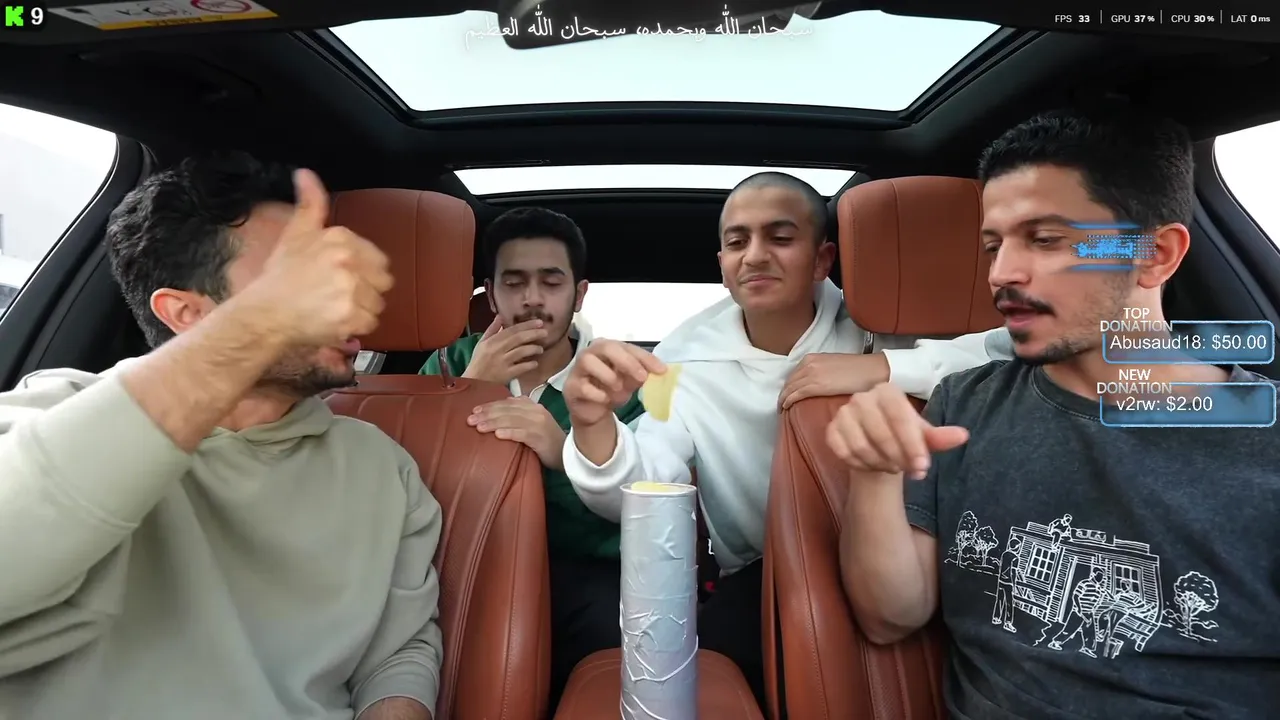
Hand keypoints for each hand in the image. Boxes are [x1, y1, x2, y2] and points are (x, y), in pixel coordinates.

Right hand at [240, 168, 393, 346]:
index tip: (340, 278)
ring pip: (377, 304)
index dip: (363, 272)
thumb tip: (305, 172)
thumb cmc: (281, 276)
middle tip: (337, 295)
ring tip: (333, 308)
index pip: (379, 260)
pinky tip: (333, 322)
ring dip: (360, 310)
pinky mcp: (350, 316)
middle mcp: (347, 260)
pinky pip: (370, 323)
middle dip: (365, 290)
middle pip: (383, 282)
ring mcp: (350, 289)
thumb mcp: (296, 234)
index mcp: (340, 238)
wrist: (264, 313)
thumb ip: (310, 204)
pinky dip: (354, 327)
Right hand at [461, 317, 548, 384]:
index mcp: (492, 341)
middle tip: (545, 332)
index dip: (527, 325)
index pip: (512, 330)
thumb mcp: (482, 343)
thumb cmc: (478, 362)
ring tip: (540, 348)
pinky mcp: (506, 375)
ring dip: (533, 349)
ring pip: (521, 352)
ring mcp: (502, 362)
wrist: (473, 381)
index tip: (539, 322)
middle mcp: (498, 350)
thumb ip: (492, 330)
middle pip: (518, 339)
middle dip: (533, 334)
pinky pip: (521, 368)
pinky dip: (530, 365)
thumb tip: (500, 316)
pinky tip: (535, 363)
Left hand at [469, 396, 566, 468]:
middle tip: (469, 420)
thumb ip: (518, 415)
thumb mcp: (533, 423)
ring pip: (511, 420)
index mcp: (532, 405)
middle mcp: (535, 411)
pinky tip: (497, 435)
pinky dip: (509, 433)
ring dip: (493, 423)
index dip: (490, 406)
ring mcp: (539, 423)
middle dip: (486, 414)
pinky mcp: (540, 437)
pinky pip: (522, 433)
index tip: (474, 410)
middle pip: (506, 410)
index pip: (507, 403)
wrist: (568, 454)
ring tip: (478, 427)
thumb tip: (497, 411)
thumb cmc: (547, 440)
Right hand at [563, 339, 665, 426]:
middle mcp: (591, 353)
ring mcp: (577, 369)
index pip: (628, 347)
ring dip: (609, 377)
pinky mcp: (570, 386)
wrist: (594, 410)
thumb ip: (642, 373)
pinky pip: (583, 386)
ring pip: (588, 361)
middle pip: (606, 346)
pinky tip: (605, 400)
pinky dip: (598, 394)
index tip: (661, 370)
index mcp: (608, 348)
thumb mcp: (631, 381)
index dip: (645, 357)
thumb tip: (660, 371)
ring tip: (619, 390)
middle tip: (641, 377)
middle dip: (627, 361)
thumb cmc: (613, 389)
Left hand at [779, 353, 889, 410]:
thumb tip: (816, 383)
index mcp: (812, 358)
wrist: (871, 370)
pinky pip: (795, 394)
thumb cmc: (858, 370)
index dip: (788, 385)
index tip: (785, 393)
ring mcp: (811, 374)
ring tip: (782, 408)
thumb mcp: (833, 366)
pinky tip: (786, 407)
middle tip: (781, 403)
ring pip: (790, 388)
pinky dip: (788, 401)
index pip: (793, 374)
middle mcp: (808, 364)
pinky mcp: (815, 386)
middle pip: (789, 381)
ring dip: (783, 398)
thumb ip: (821, 372)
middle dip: (783, 392)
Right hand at [825, 382, 968, 479]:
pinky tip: (872, 467)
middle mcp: (862, 397)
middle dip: (898, 458)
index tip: (923, 468)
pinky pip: (845, 453)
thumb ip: (940, 437)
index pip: (900, 417)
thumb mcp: (924, 438)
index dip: (912, 444)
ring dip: (880, 464)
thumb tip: (963, 436)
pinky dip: (861, 465)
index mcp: (887, 390)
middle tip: (909, 471)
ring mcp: (843, 413)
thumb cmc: (903, 437)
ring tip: (893, 467)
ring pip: (861, 446)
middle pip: (880, 433)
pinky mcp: (830, 431)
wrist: (877, 447)